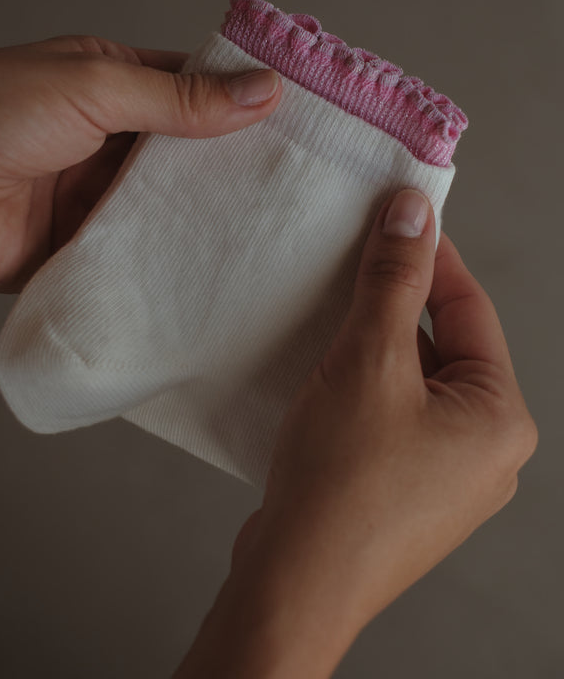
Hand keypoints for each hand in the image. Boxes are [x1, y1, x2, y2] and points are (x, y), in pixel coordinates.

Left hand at [0, 35, 280, 291]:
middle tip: (291, 185)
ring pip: (167, 208)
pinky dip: (166, 260)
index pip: (194, 91)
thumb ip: (177, 97)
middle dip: (230, 170)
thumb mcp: (93, 86)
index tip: (296, 123)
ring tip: (263, 229)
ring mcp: (97, 196)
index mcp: (113, 85)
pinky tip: (207, 266)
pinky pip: (137, 253)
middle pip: (187, 156)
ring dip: (201, 219)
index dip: (242, 105)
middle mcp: (110, 141)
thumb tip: (260, 91)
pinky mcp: (85, 246)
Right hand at [174, 189, 537, 678]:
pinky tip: (326, 373)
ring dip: (373, 346)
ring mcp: (445, 478)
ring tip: (331, 317)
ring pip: (411, 382)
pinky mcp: (403, 492)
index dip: (430, 256)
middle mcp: (485, 451)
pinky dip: (363, 386)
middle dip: (395, 304)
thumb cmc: (341, 482)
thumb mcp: (370, 360)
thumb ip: (394, 280)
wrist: (294, 583)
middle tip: (351, 265)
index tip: (395, 218)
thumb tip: (413, 211)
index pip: (469, 308)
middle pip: (442, 346)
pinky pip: (392, 417)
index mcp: (500, 418)